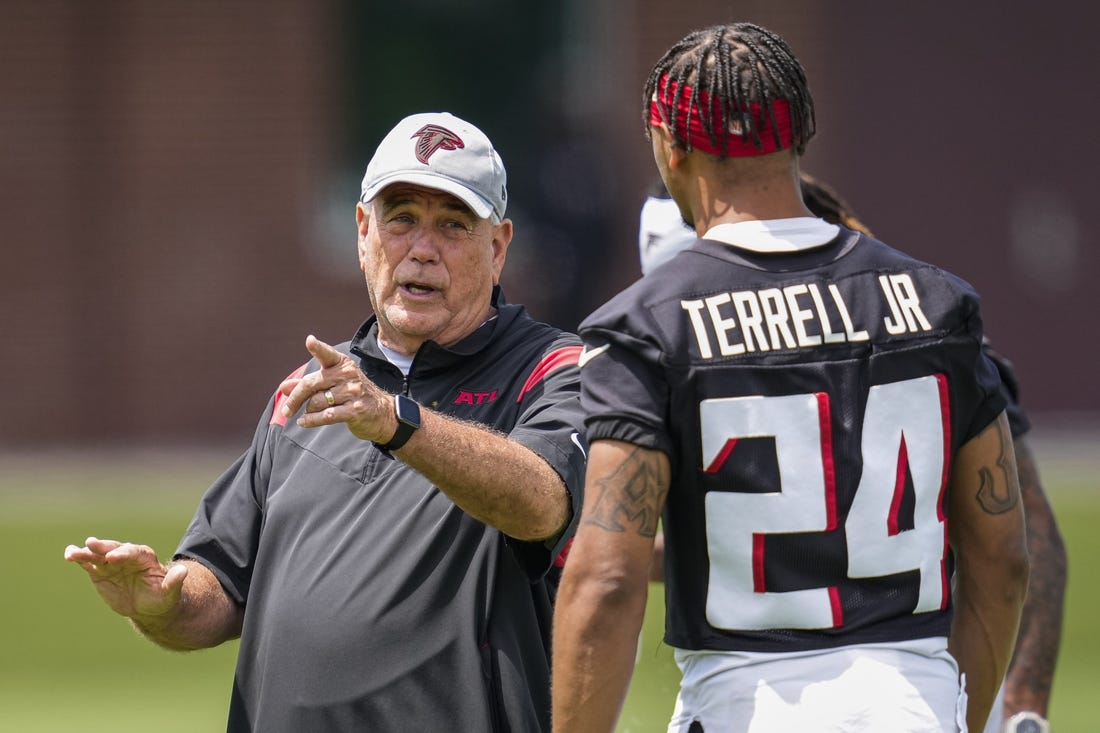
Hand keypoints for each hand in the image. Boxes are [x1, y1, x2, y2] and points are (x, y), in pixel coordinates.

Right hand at [63, 537, 186, 621]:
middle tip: (92, 544)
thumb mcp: (170, 593)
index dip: (123, 553)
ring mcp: (112, 563)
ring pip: (98, 554)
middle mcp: (127, 556)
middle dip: (104, 546)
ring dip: (86, 552)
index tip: (113, 558)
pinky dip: (79, 558)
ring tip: (73, 553)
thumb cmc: (161, 597)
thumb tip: (182, 571)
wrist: (148, 606)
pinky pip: (88, 563)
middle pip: (114, 548)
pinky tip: (69, 555)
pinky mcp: (100, 571)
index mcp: (145, 558)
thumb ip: (174, 582)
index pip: (133, 552)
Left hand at [278, 335, 396, 442]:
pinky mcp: (355, 410)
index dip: (318, 348)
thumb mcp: (333, 385)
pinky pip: (326, 415)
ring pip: (317, 401)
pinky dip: (311, 420)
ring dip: (308, 411)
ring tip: (307, 414)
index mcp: (343, 364)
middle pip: (311, 384)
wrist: (383, 413)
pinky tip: (304, 422)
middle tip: (286, 410)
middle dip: (295, 398)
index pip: (327, 354)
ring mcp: (353, 393)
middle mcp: (348, 375)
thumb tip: (284, 387)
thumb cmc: (353, 396)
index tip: (309, 341)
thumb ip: (308, 384)